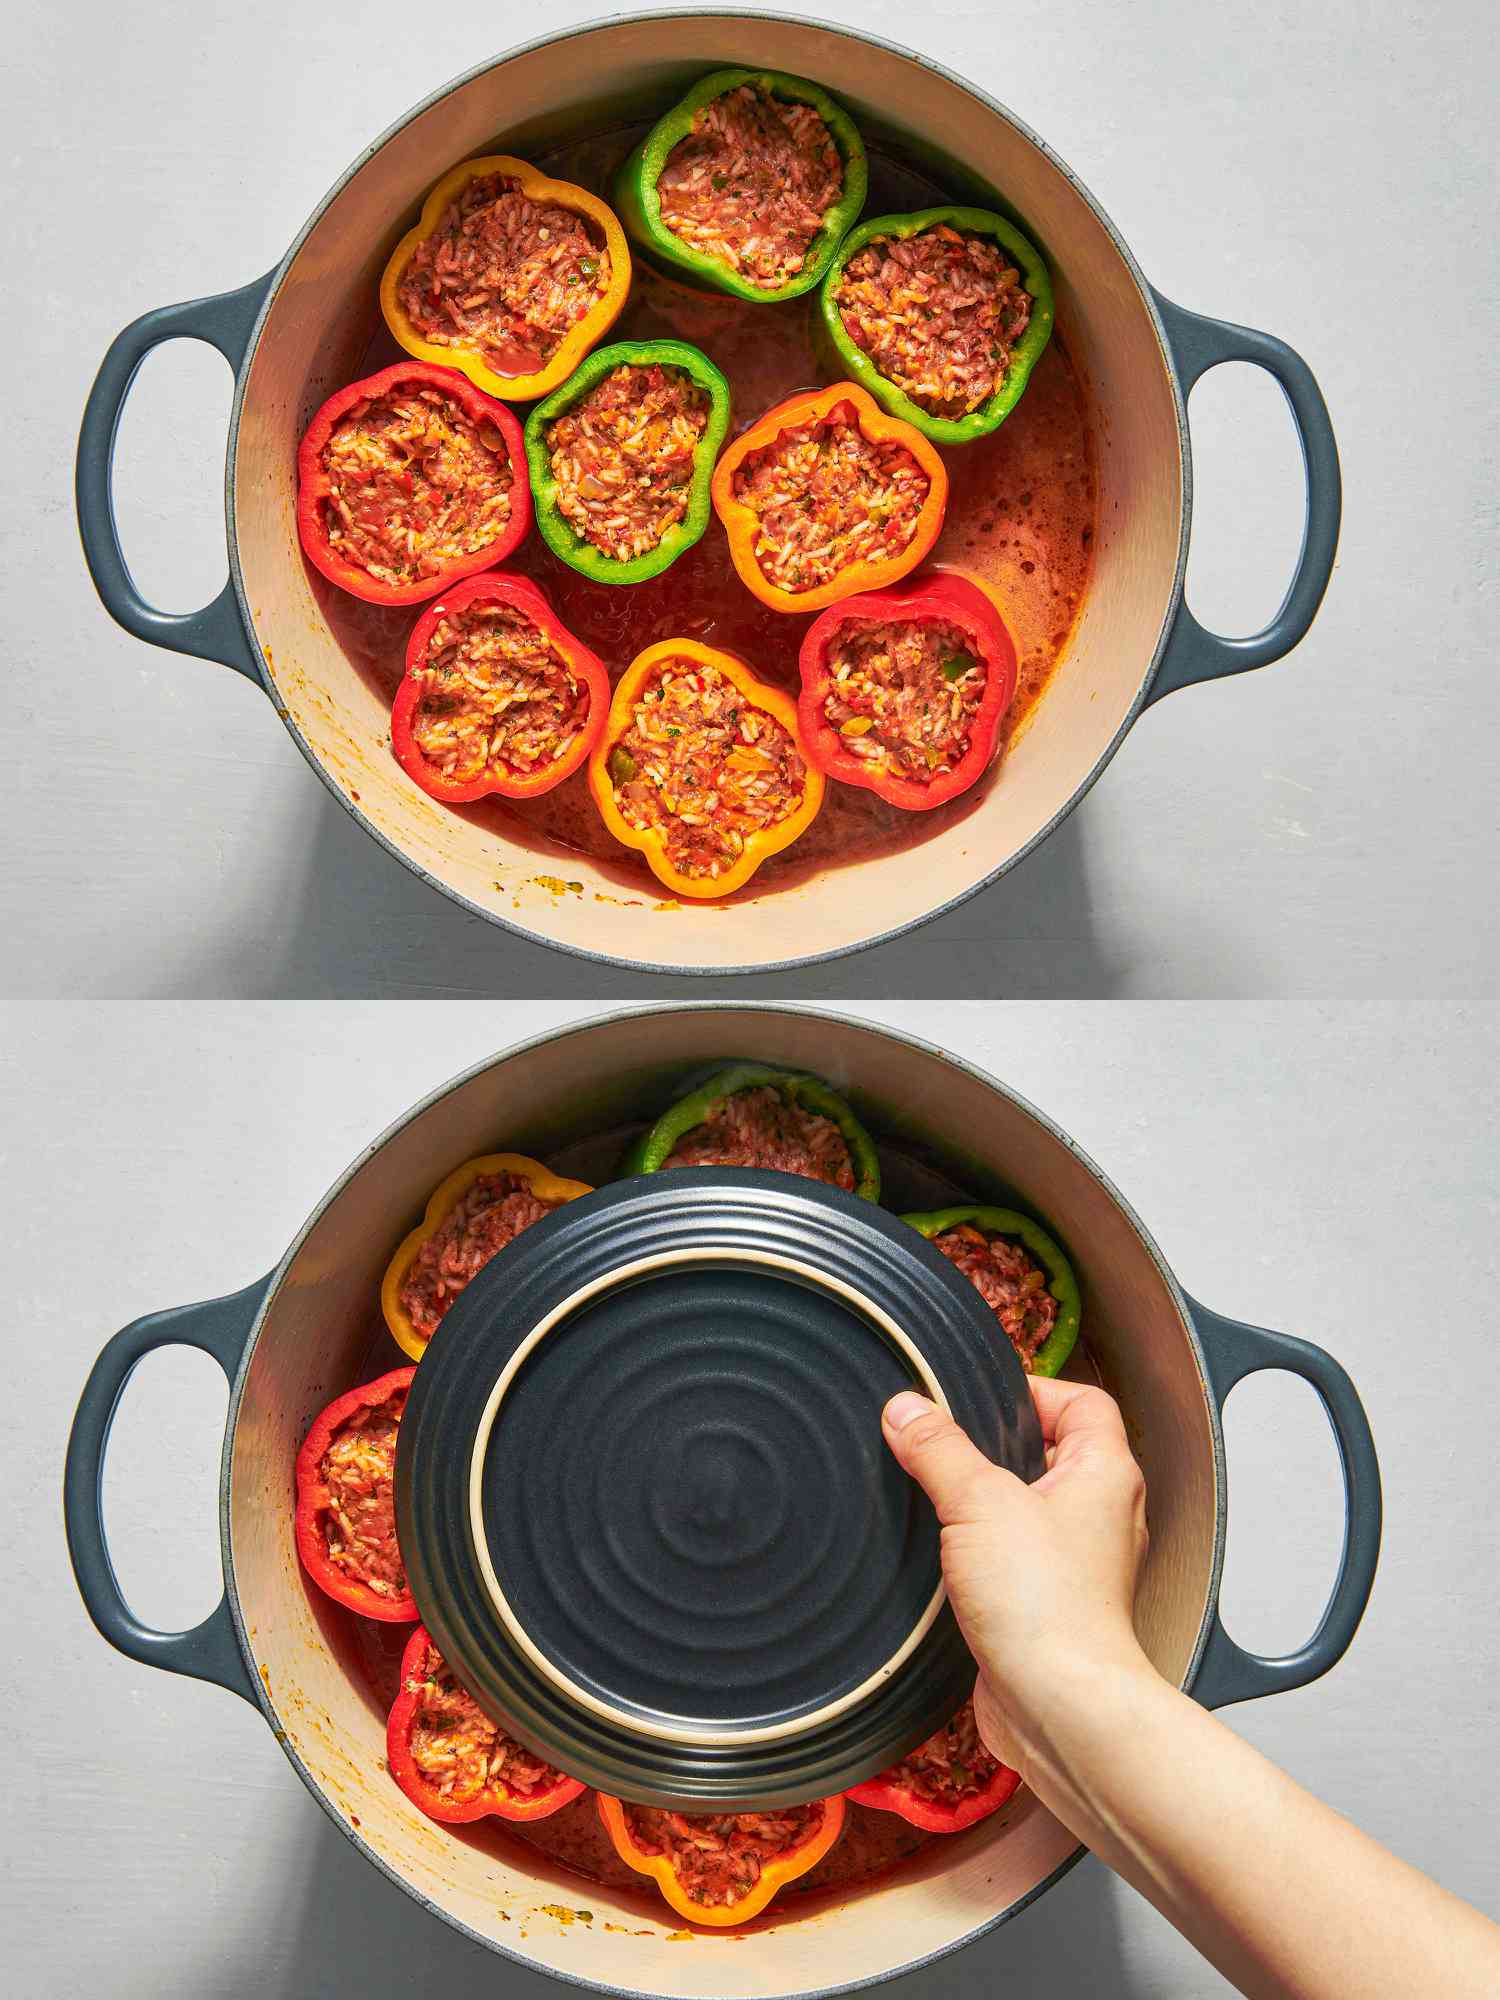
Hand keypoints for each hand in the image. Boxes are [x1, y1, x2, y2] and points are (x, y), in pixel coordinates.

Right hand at [882, 1378, 1152, 1777]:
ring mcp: (1079, 1563)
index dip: (1035, 1391)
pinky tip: (949, 1560)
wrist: (1061, 1707)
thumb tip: (907, 1410)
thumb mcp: (979, 1504)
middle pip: (1052, 1453)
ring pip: (1031, 1509)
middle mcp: (1102, 1516)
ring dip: (988, 1505)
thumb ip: (939, 1450)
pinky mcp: (1052, 1605)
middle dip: (998, 1449)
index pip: (1082, 1402)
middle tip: (952, 1447)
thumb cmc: (1050, 1609)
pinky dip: (985, 1554)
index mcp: (1105, 1474)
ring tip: (945, 1502)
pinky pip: (1018, 1559)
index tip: (982, 1398)